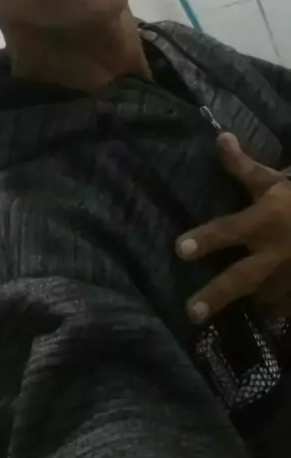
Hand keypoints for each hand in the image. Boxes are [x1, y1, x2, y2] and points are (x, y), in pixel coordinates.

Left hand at [175, 133, 290, 324]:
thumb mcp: (273, 179)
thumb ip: (244, 166)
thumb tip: (220, 137)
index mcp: (265, 221)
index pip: (227, 230)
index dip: (204, 240)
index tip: (178, 250)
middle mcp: (275, 252)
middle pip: (241, 277)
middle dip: (216, 295)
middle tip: (191, 312)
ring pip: (264, 295)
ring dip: (246, 303)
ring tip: (219, 320)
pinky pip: (287, 306)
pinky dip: (277, 311)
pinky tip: (265, 318)